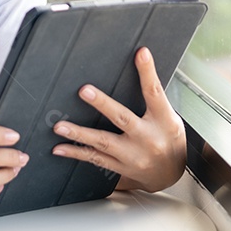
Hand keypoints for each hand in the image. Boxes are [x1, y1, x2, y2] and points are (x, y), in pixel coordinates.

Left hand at [51, 47, 186, 192]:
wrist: (171, 176)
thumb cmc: (169, 139)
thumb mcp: (170, 117)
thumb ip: (154, 98)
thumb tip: (141, 66)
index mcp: (163, 120)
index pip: (155, 92)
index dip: (148, 72)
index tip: (141, 53)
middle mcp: (148, 138)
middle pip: (123, 118)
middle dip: (103, 104)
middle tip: (84, 91)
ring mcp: (133, 155)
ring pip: (103, 142)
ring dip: (79, 133)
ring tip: (60, 126)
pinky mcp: (120, 167)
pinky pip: (95, 159)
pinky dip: (76, 152)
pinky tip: (60, 147)